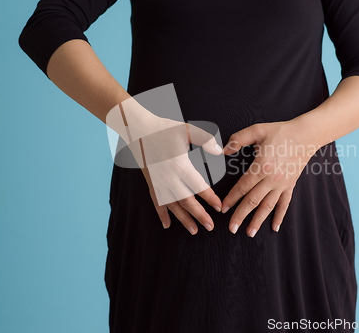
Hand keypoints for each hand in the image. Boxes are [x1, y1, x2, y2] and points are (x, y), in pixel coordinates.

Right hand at [106, 100, 222, 234]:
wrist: (138, 129)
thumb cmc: (164, 128)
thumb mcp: (187, 130)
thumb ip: (205, 139)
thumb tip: (219, 151)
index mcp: (179, 165)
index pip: (198, 186)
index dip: (209, 198)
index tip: (219, 207)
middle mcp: (168, 177)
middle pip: (186, 201)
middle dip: (199, 215)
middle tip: (210, 226)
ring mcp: (158, 181)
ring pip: (172, 205)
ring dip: (183, 219)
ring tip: (193, 230)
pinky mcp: (151, 182)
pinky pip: (157, 201)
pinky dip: (162, 214)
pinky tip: (167, 224)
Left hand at [221, 117, 320, 236]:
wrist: (305, 135)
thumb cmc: (280, 132)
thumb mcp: (257, 130)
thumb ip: (238, 139)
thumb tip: (224, 150)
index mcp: (261, 166)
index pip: (242, 187)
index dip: (231, 198)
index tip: (223, 208)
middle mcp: (272, 179)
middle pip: (253, 201)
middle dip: (241, 216)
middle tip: (231, 228)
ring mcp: (282, 184)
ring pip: (268, 206)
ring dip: (258, 220)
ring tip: (249, 233)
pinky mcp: (290, 185)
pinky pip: (284, 204)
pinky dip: (280, 217)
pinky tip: (275, 227)